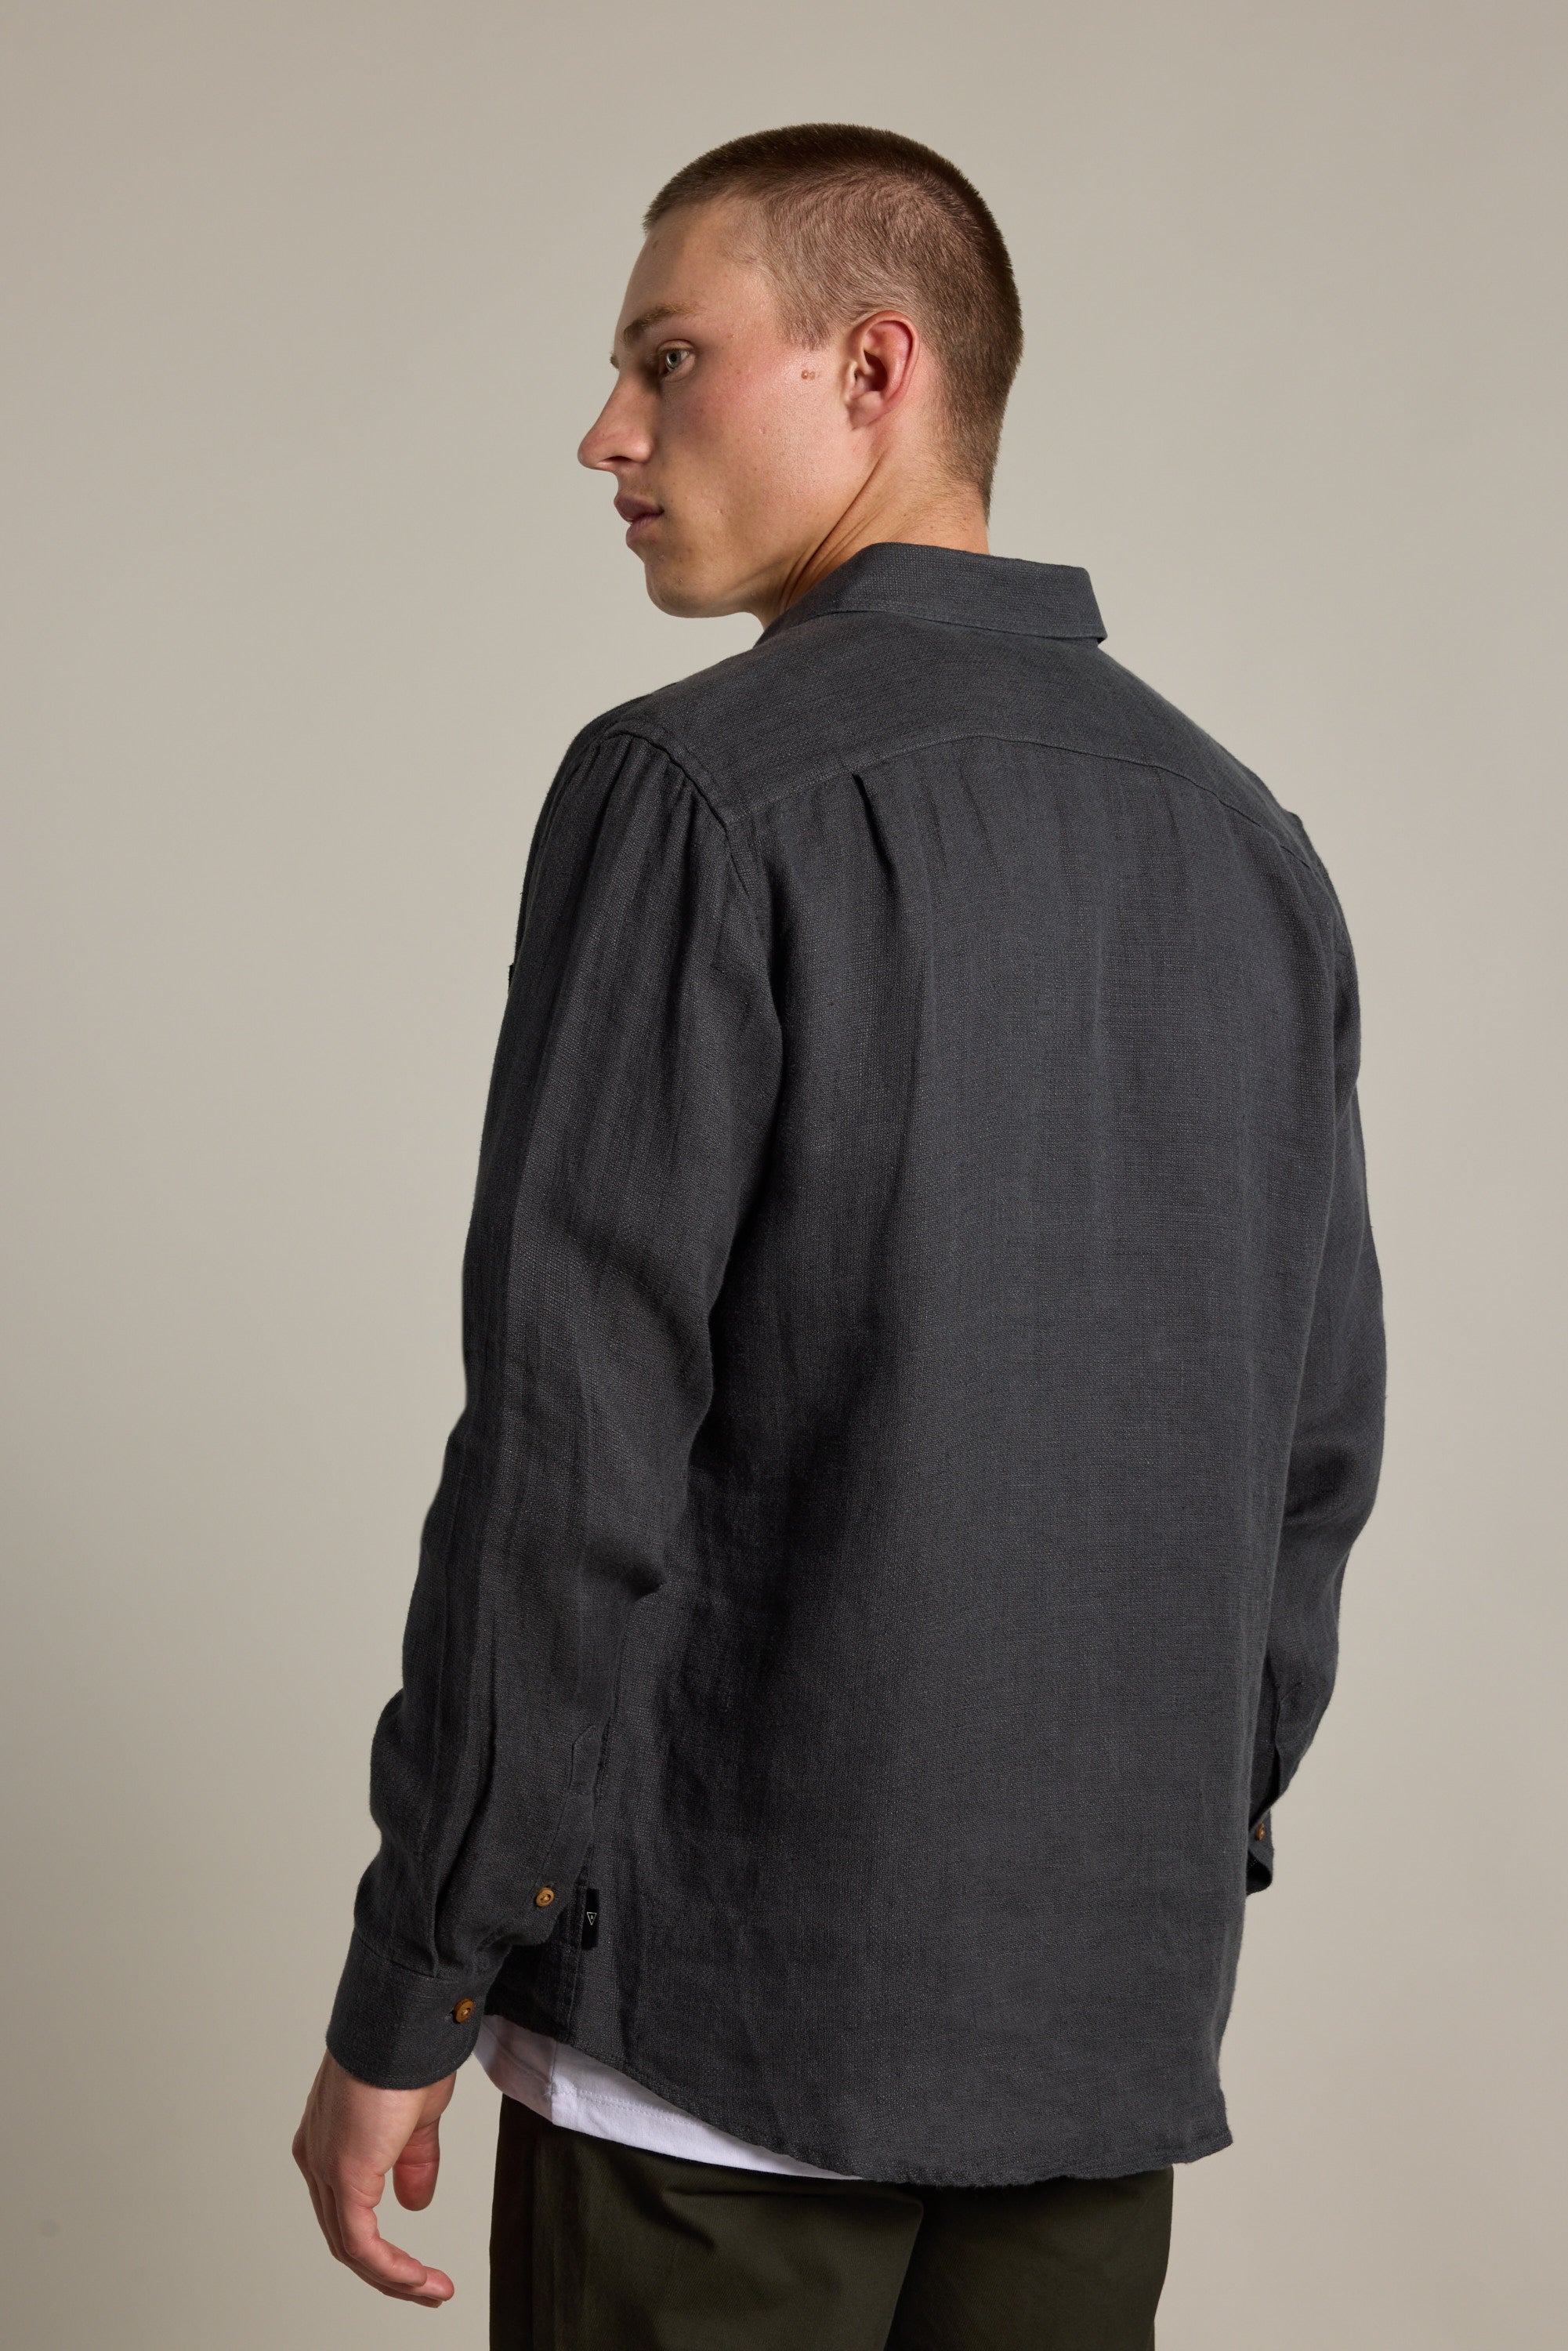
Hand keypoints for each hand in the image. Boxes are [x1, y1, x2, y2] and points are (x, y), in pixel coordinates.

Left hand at [293, 2049, 457, 2305]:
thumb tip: (415, 2205)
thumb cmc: (410, 2052)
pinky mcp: (344, 2175)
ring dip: (394, 2278)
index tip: (416, 2265)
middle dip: (388, 2271)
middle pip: (345, 2235)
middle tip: (425, 2289)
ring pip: (350, 2246)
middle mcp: (317, 2156)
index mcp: (328, 2139)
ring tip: (431, 2291)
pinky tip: (418, 2279)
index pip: (346, 2208)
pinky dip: (391, 2268)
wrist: (403, 2022)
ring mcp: (326, 2167)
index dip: (381, 2243)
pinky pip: (361, 2243)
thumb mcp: (417, 2117)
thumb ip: (412, 2163)